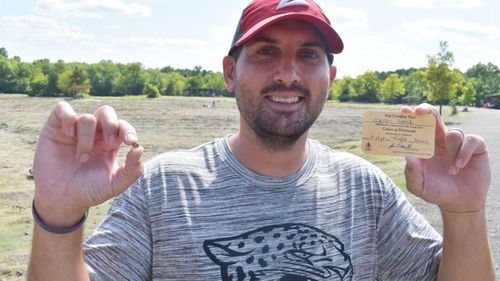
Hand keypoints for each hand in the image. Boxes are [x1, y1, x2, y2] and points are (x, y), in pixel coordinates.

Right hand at [32, 101, 143, 225]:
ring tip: (82, 158)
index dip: (128, 130)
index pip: (122, 126)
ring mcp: (75, 129)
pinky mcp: (55, 128)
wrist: (62, 200)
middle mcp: (94, 133)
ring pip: (87, 117)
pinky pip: (62, 109)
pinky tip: (69, 134)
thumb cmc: (89, 191)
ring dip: (87, 137)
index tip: (131, 141)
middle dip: (111, 124)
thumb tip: (140, 149)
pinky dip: (68, 117)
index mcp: (110, 142)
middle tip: (110, 144)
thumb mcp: (115, 184)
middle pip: (106, 112)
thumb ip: (132, 170)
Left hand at [401, 103, 489, 212]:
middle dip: (426, 110)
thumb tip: (407, 156)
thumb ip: (411, 173)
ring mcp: (458, 142)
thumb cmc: (436, 191)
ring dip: (451, 151)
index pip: (416, 127)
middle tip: (419, 112)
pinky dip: (464, 153)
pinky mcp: (475, 146)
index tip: (403, 111)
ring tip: (452, 171)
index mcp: (424, 145)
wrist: (460, 202)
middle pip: (433, 117)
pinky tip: (460, 166)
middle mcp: (440, 140)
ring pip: (453, 133)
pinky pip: (470, 140)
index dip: (410, 117)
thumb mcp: (419, 186)